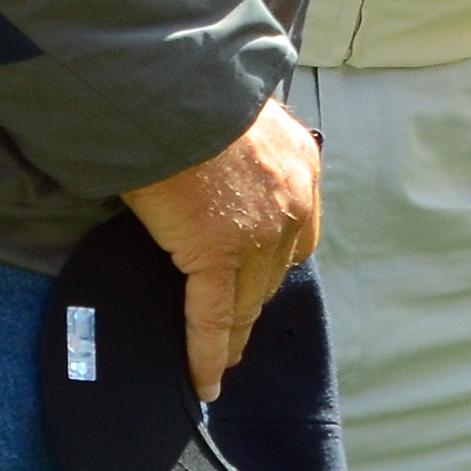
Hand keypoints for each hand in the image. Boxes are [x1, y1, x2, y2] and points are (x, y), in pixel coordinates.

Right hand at [120, 95, 322, 401]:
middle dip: (253, 302)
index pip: (296, 235)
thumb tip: (218, 171)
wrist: (170, 89)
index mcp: (300, 166)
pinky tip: (205, 381)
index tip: (256, 285)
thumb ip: (242, 153)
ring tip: (220, 361)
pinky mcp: (217, 254)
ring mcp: (257, 233)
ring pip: (247, 302)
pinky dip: (208, 353)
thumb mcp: (237, 116)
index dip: (273, 266)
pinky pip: (213, 318)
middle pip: (273, 273)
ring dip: (234, 334)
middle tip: (235, 332)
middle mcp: (291, 203)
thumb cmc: (189, 93)